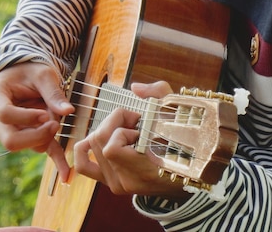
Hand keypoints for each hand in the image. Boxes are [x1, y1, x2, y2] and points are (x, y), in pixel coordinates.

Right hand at [0, 62, 74, 179]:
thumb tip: (68, 111)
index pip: (5, 114)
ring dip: (46, 136)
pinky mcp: (24, 135)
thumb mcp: (42, 74)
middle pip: (10, 139)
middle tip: (55, 124)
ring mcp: (7, 129)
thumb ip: (53, 93)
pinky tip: (67, 173)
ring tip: (56, 119)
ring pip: (25, 146)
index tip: (45, 114)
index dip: (26, 118)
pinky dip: (55, 159)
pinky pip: (38, 150)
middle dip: (35, 136)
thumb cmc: (30, 69)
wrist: (26, 71)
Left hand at [74, 81, 191, 201]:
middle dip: (114, 122)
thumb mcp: (178, 114)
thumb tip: (136, 88)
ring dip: (108, 131)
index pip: (112, 148)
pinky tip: (97, 138)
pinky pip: (83, 164)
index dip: (121, 129)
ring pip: (92, 145)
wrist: (187, 174)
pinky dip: (84, 148)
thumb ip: (159, 94)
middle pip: (99, 140)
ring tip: (128, 131)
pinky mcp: (110, 181)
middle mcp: (127, 180)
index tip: (140, 124)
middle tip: (135, 122)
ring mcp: (116, 183)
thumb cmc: (184, 142)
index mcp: (145, 171)